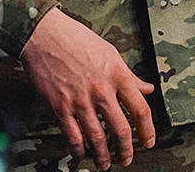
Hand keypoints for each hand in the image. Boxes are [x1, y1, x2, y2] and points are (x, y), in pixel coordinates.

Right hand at [21, 9, 157, 168]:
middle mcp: (101, 90)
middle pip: (121, 129)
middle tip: (127, 159)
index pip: (141, 109)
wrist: (45, 36)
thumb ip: (129, 76)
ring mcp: (80, 100)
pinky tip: (82, 154)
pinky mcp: (59, 107)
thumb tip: (147, 89)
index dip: (148, 131)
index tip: (148, 142)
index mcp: (117, 75)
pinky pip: (73, 136)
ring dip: (103, 156)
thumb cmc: (78, 40)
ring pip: (97, 138)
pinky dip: (79, 150)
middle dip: (126, 149)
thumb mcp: (111, 53)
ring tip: (105, 164)